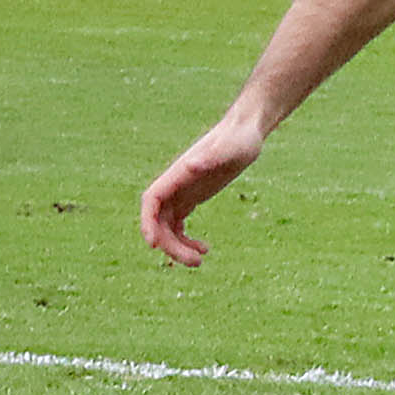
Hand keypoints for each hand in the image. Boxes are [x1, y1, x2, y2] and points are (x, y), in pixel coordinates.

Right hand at [139, 112, 269, 264]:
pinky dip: (186, 240)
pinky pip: (178, 224)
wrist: (246, 131)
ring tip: (200, 261)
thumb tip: (191, 165)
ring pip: (167, 226)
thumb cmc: (240, 137)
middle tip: (195, 262)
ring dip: (177, 246)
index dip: (147, 222)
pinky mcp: (193, 197)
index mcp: (179, 173)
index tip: (152, 244)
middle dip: (170, 244)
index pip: (151, 200)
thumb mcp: (230, 148)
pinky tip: (205, 249)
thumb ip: (211, 156)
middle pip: (158, 220)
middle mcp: (176, 184)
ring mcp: (183, 191)